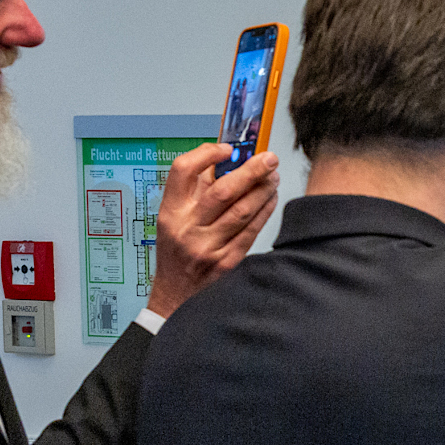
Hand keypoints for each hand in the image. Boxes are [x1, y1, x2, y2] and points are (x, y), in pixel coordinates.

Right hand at [147, 144, 280, 317]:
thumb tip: (223, 162)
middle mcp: (187, 228)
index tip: (227, 149)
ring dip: (263, 190)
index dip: (206, 154)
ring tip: (274, 177)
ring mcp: (207, 247)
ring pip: (242, 211)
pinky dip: (264, 212)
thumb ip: (193, 191)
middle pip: (222, 190)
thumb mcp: (173, 220)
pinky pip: (251, 232)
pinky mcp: (226, 262)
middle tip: (268, 158)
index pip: (182, 171)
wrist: (175, 295)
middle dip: (250, 170)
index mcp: (170, 212)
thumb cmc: (176, 253)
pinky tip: (272, 199)